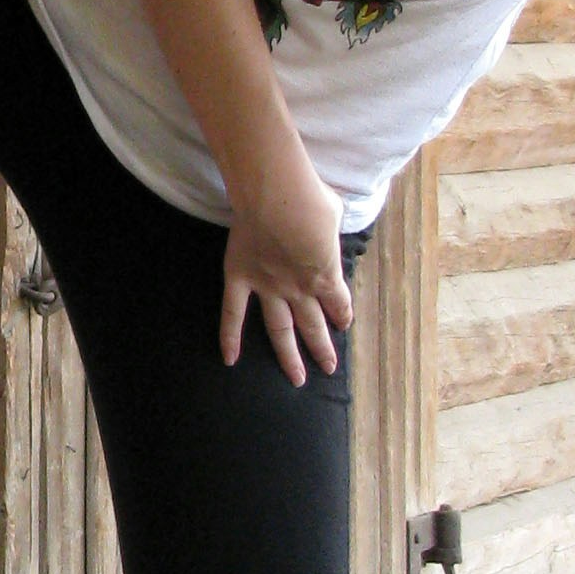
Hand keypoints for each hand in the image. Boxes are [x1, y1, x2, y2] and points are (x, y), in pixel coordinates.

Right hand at [221, 160, 352, 382]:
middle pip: (313, 325)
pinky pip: (234, 313)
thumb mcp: (334, 214)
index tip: (344, 323)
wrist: (277, 195)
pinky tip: (230, 358)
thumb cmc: (310, 198)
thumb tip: (325, 223)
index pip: (339, 303)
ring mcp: (268, 287)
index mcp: (326, 274)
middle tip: (329, 367)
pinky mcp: (240, 279)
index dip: (343, 315)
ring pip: (280, 329)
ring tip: (297, 378)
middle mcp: (299, 288)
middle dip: (323, 347)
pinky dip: (230, 336)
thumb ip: (329, 230)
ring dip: (289, 356)